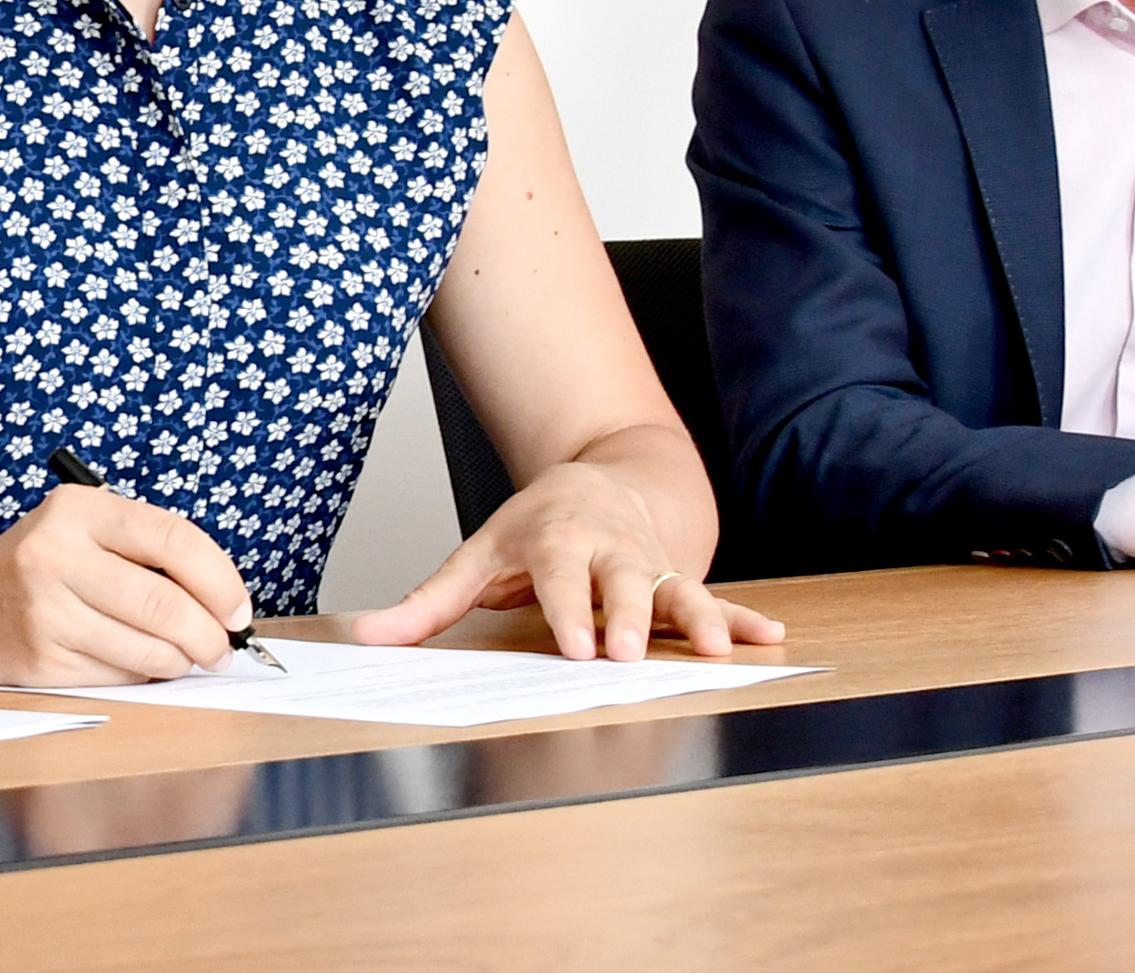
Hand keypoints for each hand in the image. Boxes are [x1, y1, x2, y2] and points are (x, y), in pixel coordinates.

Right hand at [0, 484, 256, 685]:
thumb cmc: (35, 564)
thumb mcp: (81, 529)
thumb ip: (145, 552)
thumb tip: (223, 602)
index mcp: (78, 510)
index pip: (174, 540)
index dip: (221, 581)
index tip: (239, 609)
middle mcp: (57, 555)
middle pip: (166, 605)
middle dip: (210, 635)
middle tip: (222, 647)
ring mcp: (46, 611)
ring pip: (148, 650)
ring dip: (182, 661)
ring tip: (186, 657)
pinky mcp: (40, 660)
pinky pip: (118, 675)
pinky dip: (144, 675)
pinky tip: (139, 663)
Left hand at [348, 460, 782, 661]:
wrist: (603, 479)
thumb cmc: (535, 530)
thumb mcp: (478, 554)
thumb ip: (427, 602)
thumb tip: (364, 636)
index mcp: (557, 541)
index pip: (559, 578)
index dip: (567, 611)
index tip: (575, 647)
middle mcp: (610, 551)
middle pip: (622, 583)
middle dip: (628, 618)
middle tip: (629, 654)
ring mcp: (650, 564)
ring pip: (677, 591)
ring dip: (698, 619)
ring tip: (718, 651)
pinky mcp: (680, 579)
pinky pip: (716, 601)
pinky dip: (741, 620)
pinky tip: (770, 640)